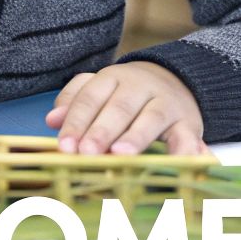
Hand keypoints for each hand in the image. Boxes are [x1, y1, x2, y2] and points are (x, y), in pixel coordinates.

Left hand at [44, 61, 206, 155]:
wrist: (175, 80)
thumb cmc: (124, 94)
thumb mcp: (97, 90)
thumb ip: (73, 102)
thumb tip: (52, 120)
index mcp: (111, 77)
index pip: (90, 98)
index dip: (76, 121)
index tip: (65, 146)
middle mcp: (140, 86)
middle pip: (119, 108)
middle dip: (101, 131)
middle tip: (86, 152)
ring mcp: (166, 103)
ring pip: (151, 118)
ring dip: (136, 137)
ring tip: (120, 154)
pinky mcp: (188, 122)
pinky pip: (188, 136)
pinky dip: (186, 150)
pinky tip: (179, 162)